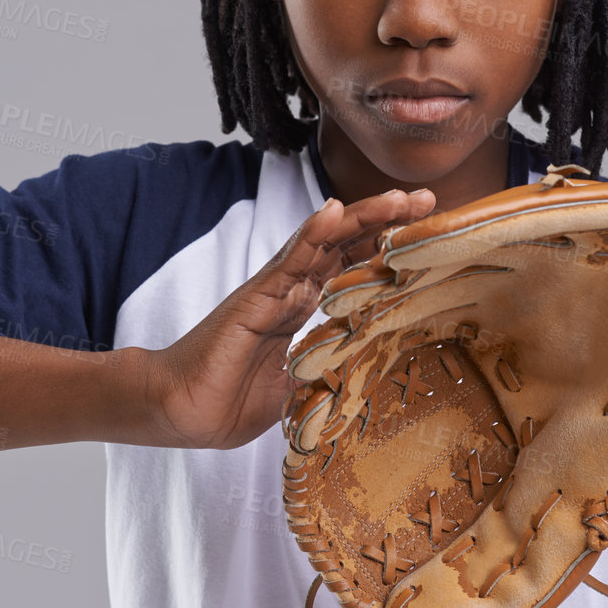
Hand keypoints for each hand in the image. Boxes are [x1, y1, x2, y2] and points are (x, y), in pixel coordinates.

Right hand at [132, 188, 435, 449]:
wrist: (179, 410)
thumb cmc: (229, 401)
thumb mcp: (299, 389)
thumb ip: (330, 373)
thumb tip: (370, 376)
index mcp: (304, 308)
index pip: (353, 265)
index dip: (388, 245)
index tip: (427, 231)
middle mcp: (293, 290)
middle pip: (347, 243)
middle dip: (388, 220)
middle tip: (429, 200)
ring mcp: (275, 289)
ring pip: (325, 242)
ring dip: (362, 216)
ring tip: (398, 197)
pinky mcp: (256, 297)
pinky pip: (288, 260)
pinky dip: (312, 232)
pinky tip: (334, 209)